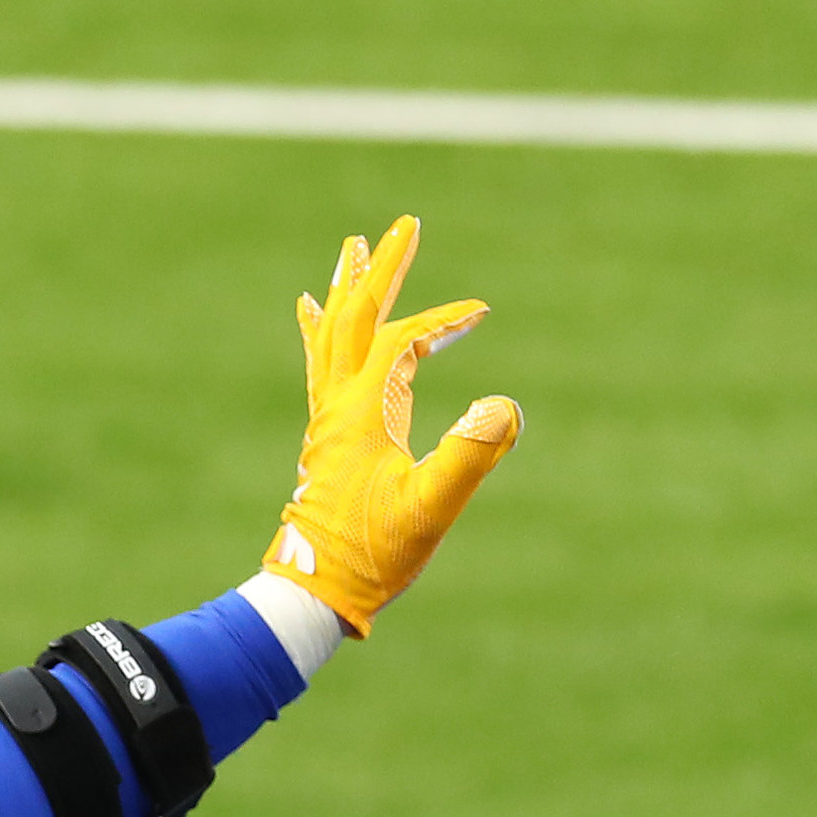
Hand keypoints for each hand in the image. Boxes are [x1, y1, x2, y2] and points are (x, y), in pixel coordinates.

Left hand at [264, 215, 519, 635]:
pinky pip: (321, 366)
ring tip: (350, 250)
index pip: (401, 341)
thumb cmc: (373, 554)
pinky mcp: (325, 437)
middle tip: (400, 225)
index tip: (481, 311)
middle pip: (355, 319)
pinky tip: (312, 312)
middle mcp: (337, 406)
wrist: (315, 591)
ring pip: (333, 336)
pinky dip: (322, 332)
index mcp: (363, 413)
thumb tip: (504, 406)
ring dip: (348, 290)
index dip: (441, 319)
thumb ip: (469, 457)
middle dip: (381, 271)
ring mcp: (327, 419)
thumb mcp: (431, 509)